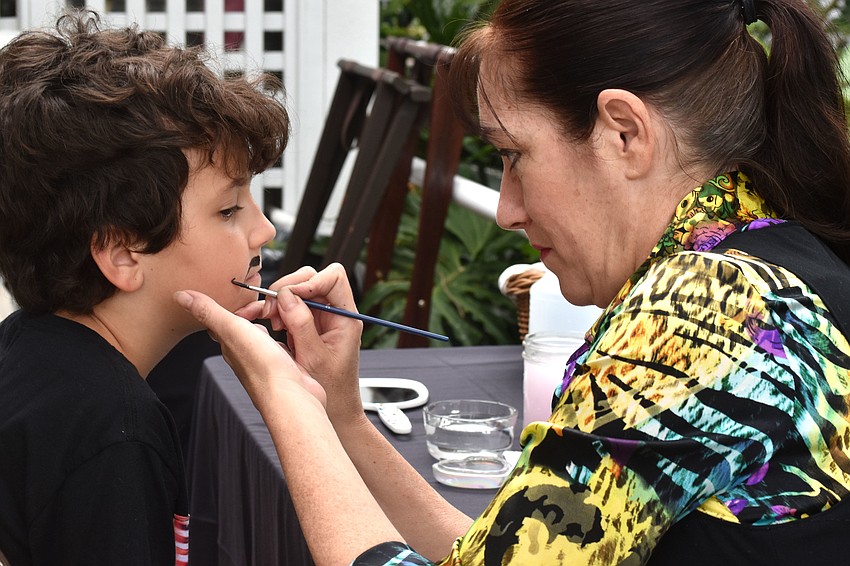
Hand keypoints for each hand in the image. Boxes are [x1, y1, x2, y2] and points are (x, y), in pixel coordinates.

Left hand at [174, 289, 326, 408]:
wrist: (291, 395)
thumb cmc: (262, 368)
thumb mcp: (232, 329)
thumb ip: (208, 311)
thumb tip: (180, 296)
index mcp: (230, 344)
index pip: (221, 320)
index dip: (228, 305)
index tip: (233, 292)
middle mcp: (245, 353)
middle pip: (244, 326)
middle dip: (251, 312)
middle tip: (262, 301)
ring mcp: (266, 359)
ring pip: (263, 334)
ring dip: (270, 321)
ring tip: (276, 310)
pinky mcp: (284, 364)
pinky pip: (282, 343)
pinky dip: (286, 332)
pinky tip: (290, 331)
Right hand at [239, 264, 364, 423]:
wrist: (335, 409)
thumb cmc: (332, 389)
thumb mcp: (314, 358)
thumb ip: (301, 325)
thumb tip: (286, 296)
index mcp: (346, 318)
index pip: (334, 277)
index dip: (311, 281)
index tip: (291, 295)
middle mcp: (335, 313)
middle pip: (312, 279)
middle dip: (288, 289)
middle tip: (272, 310)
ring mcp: (321, 318)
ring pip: (297, 291)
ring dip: (280, 301)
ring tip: (270, 320)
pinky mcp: (307, 325)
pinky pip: (290, 307)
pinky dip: (277, 312)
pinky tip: (269, 324)